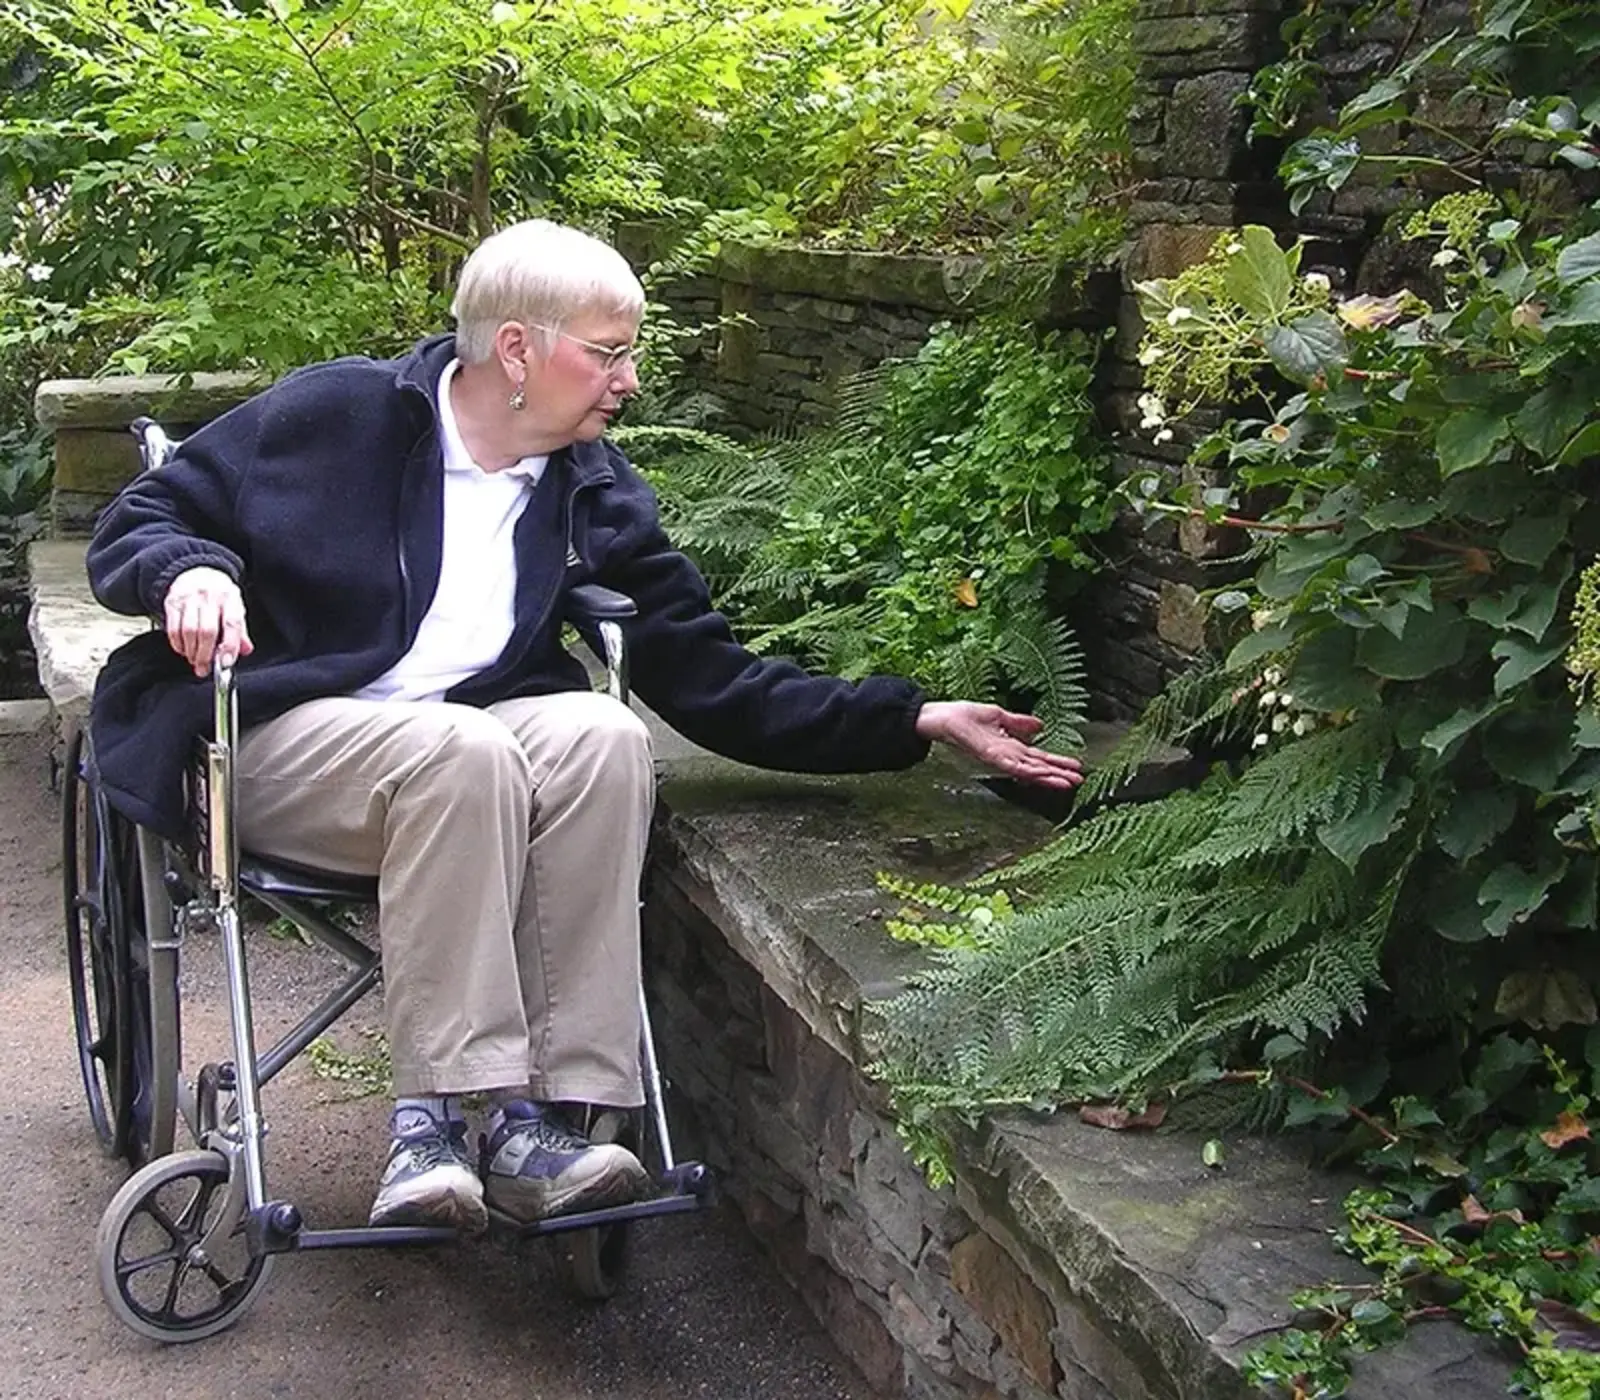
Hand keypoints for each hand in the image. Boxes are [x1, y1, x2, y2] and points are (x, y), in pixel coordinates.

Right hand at [163, 566, 252, 676]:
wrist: (195, 571)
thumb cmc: (218, 594)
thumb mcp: (235, 606)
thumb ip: (240, 630)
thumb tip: (245, 650)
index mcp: (230, 598)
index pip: (232, 624)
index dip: (229, 646)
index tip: (225, 663)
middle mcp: (210, 597)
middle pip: (207, 631)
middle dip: (205, 655)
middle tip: (204, 669)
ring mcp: (189, 599)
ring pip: (188, 631)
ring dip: (191, 651)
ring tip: (195, 660)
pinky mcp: (172, 602)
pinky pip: (172, 628)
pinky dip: (177, 643)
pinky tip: (183, 649)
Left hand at [914, 701, 1083, 790]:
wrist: (944, 718)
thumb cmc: (966, 717)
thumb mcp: (1000, 716)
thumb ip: (1019, 723)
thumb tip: (1040, 725)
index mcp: (1011, 746)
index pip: (1039, 756)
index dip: (1058, 762)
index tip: (1076, 767)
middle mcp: (1007, 755)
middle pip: (1038, 766)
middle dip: (1059, 774)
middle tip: (1080, 781)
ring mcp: (999, 758)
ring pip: (1029, 770)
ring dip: (1048, 776)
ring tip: (1067, 782)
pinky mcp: (990, 756)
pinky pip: (1012, 766)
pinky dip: (1028, 770)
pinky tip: (1041, 773)